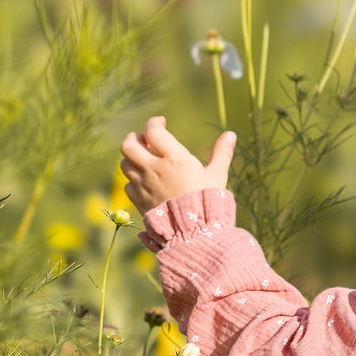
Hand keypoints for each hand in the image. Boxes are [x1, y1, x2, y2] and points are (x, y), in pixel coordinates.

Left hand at [119, 116, 235, 215]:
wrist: (194, 232)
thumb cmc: (208, 201)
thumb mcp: (218, 175)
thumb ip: (222, 153)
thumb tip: (231, 134)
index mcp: (174, 158)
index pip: (153, 131)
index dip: (155, 123)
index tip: (162, 123)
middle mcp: (154, 169)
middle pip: (128, 144)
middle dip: (134, 138)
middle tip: (145, 141)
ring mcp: (143, 186)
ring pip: (124, 164)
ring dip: (132, 159)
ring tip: (145, 161)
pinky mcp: (139, 201)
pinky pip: (128, 186)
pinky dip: (133, 181)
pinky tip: (146, 183)